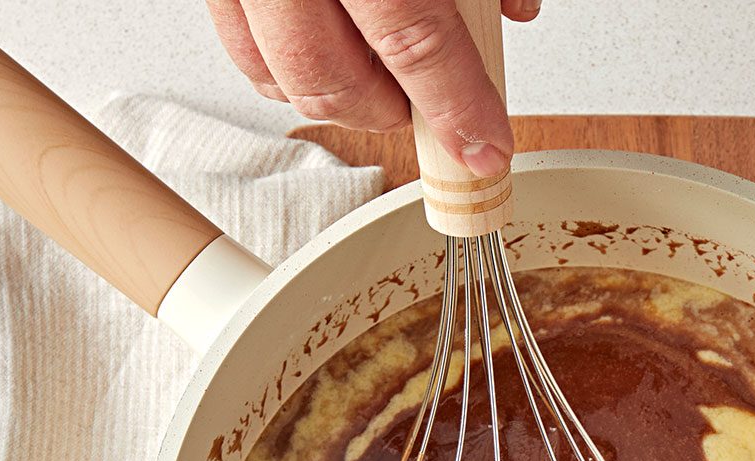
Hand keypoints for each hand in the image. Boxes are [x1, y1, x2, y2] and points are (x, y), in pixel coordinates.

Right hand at [205, 0, 539, 176]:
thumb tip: (512, 10)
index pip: (413, 39)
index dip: (456, 106)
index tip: (485, 152)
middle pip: (333, 79)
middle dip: (388, 111)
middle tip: (422, 107)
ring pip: (278, 79)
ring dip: (338, 98)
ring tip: (378, 78)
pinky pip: (242, 51)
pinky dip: (285, 75)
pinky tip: (326, 60)